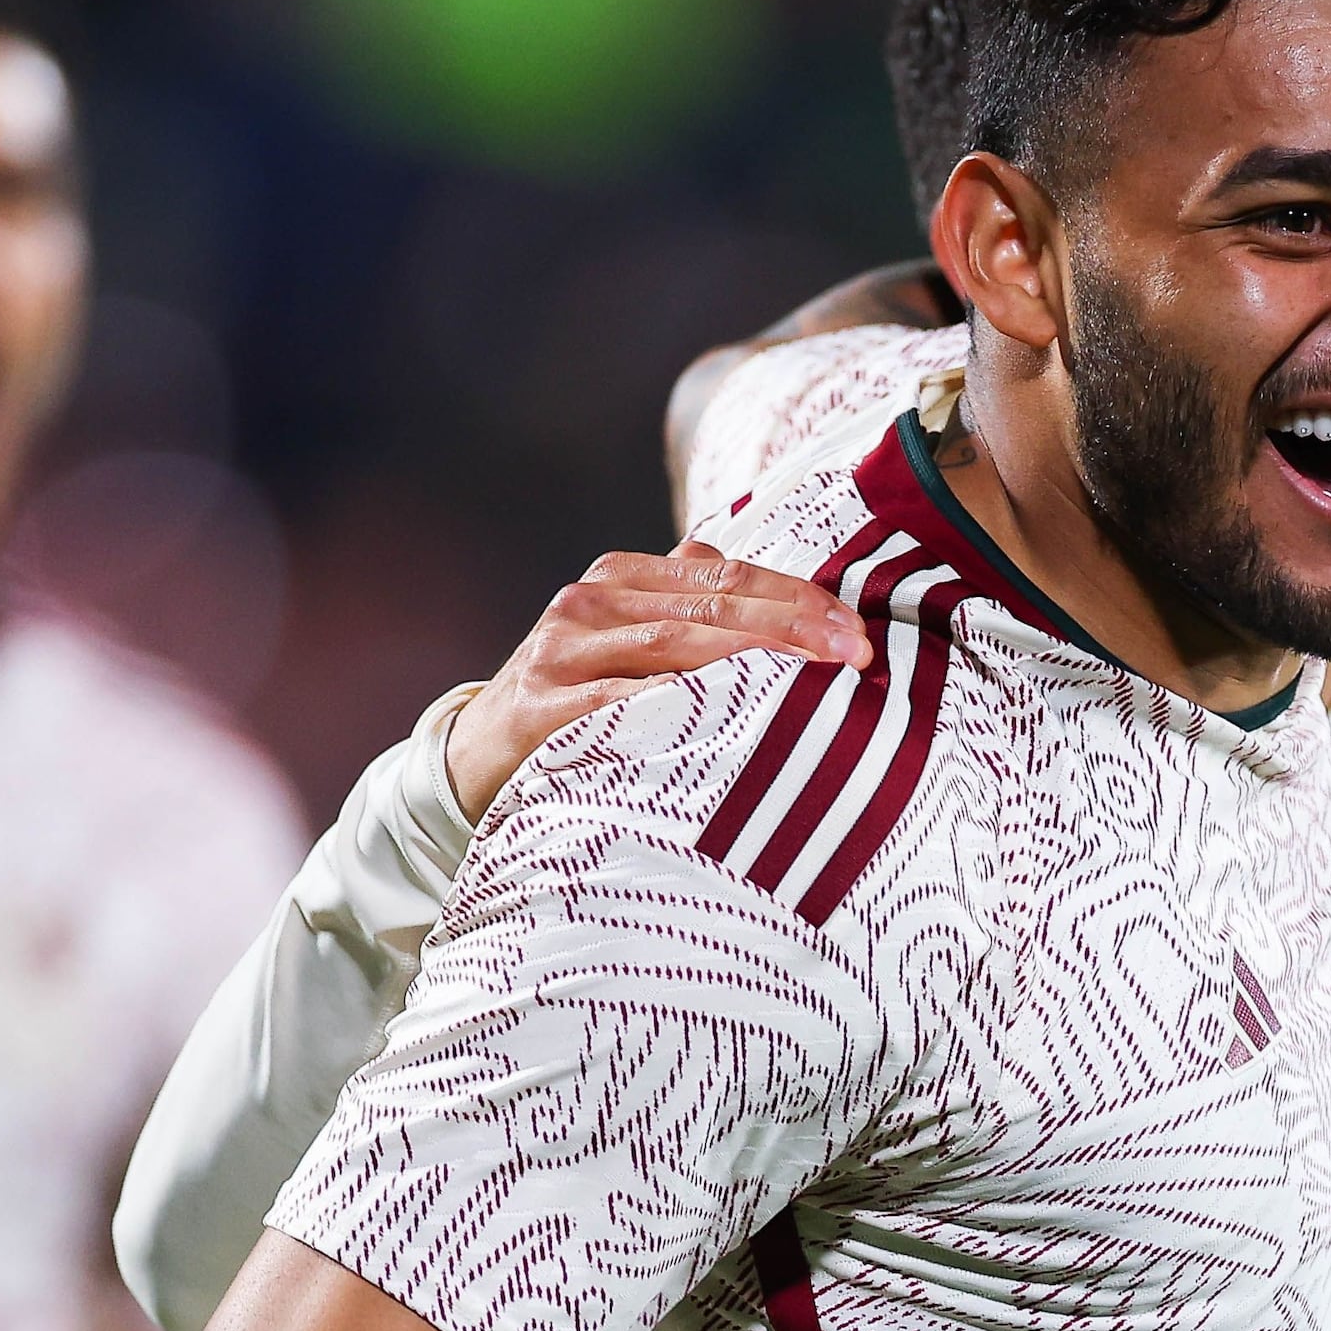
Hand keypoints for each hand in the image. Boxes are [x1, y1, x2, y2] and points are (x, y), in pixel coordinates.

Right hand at [449, 547, 869, 818]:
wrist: (477, 756)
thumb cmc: (576, 699)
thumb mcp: (626, 641)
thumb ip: (689, 607)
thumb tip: (779, 594)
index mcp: (622, 578)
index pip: (724, 574)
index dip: (793, 597)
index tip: (852, 628)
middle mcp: (590, 602)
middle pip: (708, 605)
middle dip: (789, 626)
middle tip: (853, 651)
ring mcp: (563, 652)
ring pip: (673, 646)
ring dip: (751, 661)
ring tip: (813, 681)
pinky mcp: (544, 706)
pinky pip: (624, 704)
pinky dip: (679, 706)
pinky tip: (733, 718)